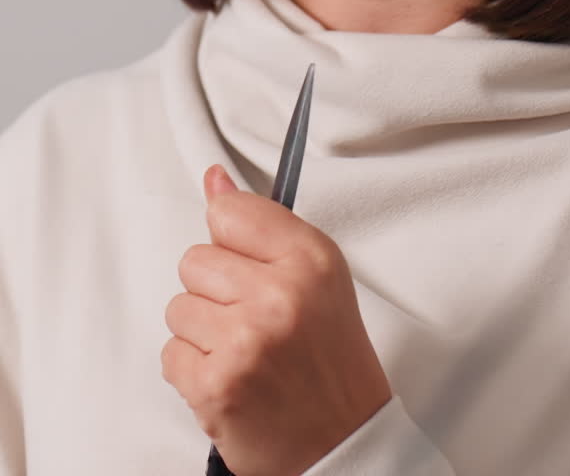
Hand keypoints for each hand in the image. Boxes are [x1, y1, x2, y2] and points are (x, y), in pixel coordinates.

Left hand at [161, 165, 392, 475]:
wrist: (343, 443)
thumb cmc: (330, 358)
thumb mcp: (316, 275)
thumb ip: (262, 224)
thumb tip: (214, 181)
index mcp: (310, 259)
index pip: (230, 213)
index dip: (233, 242)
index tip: (249, 264)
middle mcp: (280, 295)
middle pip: (195, 259)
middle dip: (215, 290)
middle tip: (253, 319)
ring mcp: (245, 341)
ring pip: (178, 307)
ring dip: (202, 332)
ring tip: (243, 351)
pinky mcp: (216, 386)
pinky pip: (170, 354)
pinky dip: (193, 370)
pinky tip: (230, 377)